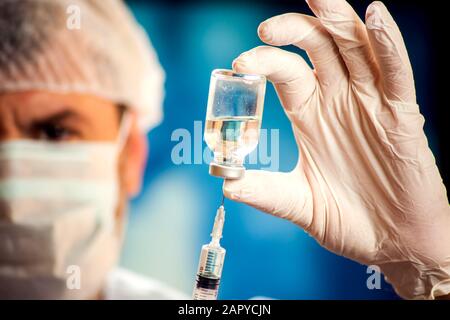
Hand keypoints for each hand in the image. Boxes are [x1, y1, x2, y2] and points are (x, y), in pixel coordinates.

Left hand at [223, 0, 449, 298]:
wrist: (393, 243)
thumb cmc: (349, 222)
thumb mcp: (300, 204)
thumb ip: (265, 191)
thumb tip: (225, 182)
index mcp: (311, 116)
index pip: (286, 73)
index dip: (264, 61)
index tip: (239, 65)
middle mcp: (339, 102)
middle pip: (318, 48)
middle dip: (293, 30)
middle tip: (265, 30)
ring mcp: (371, 105)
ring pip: (356, 48)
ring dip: (337, 19)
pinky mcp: (401, 116)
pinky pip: (396, 72)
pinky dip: (388, 43)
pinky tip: (375, 16)